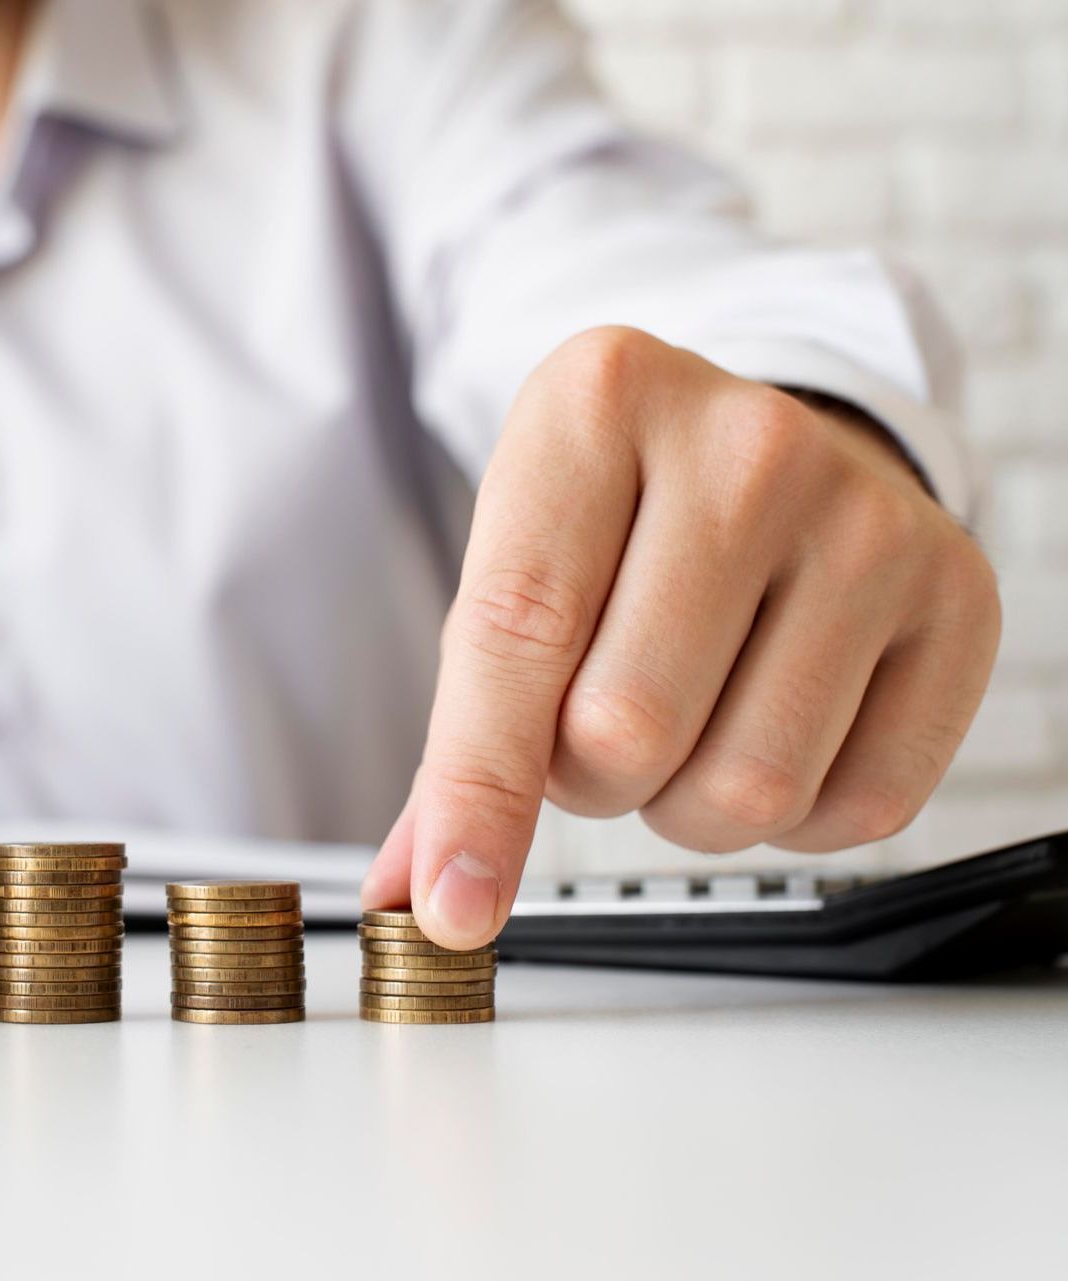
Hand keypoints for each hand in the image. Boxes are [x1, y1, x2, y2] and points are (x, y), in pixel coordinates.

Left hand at [362, 327, 999, 947]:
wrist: (771, 460)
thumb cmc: (623, 522)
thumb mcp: (520, 568)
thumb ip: (463, 731)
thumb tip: (421, 890)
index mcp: (600, 403)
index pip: (518, 633)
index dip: (478, 791)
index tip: (455, 905)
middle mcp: (747, 445)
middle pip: (626, 730)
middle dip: (589, 776)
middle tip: (598, 719)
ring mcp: (868, 520)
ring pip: (746, 788)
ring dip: (686, 802)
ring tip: (689, 716)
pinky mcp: (958, 599)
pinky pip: (859, 806)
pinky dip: (793, 814)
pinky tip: (775, 724)